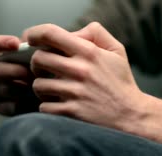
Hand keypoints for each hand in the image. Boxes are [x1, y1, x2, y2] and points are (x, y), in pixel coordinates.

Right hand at [0, 35, 39, 115]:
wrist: (53, 93)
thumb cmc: (47, 67)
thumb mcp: (47, 54)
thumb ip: (42, 43)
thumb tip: (39, 38)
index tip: (16, 44)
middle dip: (12, 70)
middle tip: (30, 73)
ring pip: (1, 88)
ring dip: (20, 88)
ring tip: (36, 87)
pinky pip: (6, 106)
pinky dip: (20, 104)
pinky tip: (33, 101)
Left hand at [25, 22, 147, 130]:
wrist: (131, 116)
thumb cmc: (120, 83)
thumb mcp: (116, 51)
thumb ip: (95, 34)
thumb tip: (71, 32)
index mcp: (89, 52)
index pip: (50, 33)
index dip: (34, 34)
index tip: (30, 39)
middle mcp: (80, 70)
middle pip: (38, 59)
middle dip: (37, 64)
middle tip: (44, 69)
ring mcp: (75, 93)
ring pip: (38, 85)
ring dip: (42, 88)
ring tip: (54, 90)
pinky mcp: (72, 113)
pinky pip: (44, 107)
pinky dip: (48, 107)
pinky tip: (59, 105)